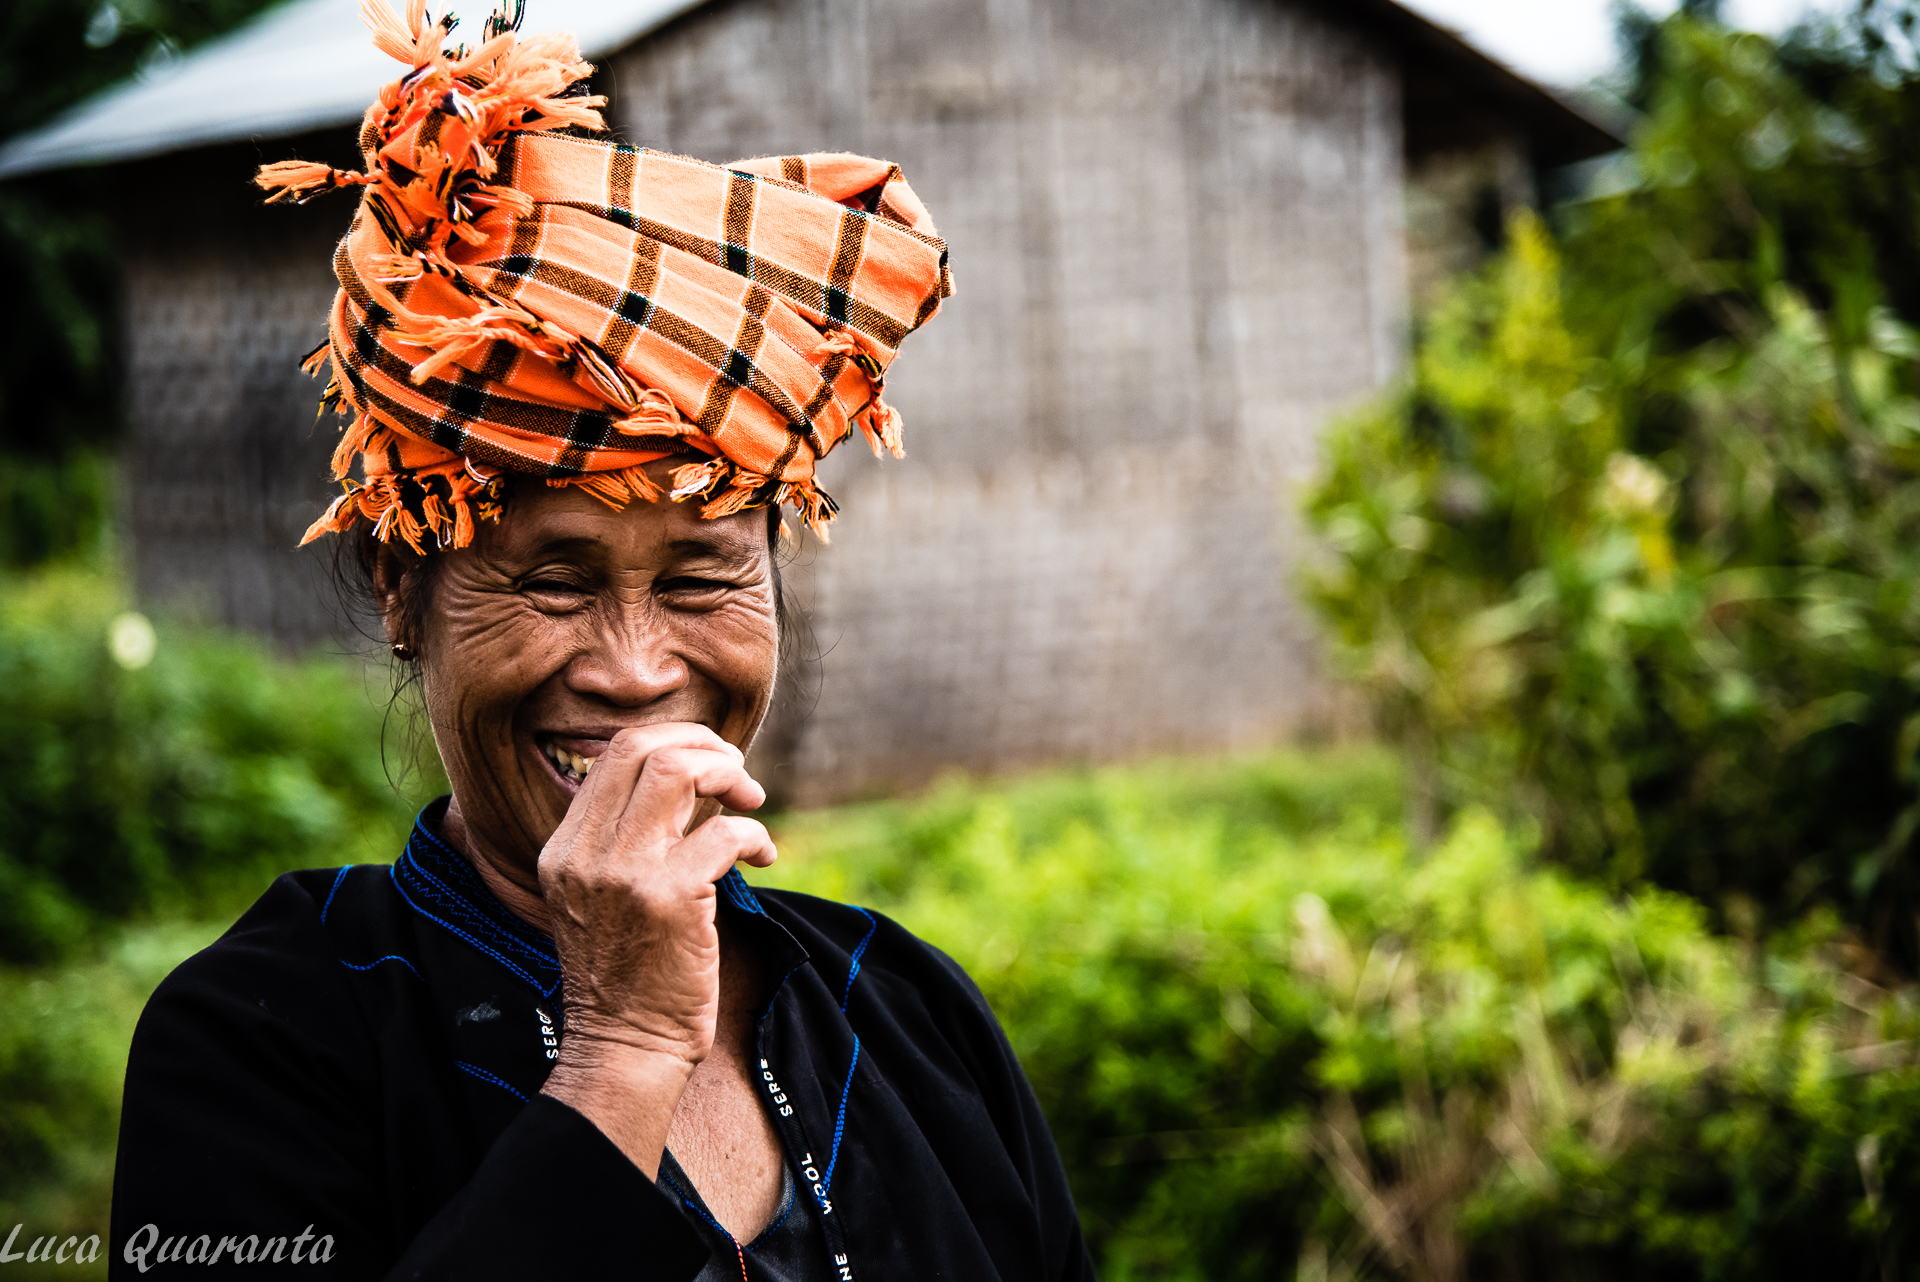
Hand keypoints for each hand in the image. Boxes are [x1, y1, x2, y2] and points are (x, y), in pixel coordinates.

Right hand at [535, 723, 774, 1174]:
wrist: (626, 1047)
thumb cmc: (629, 974)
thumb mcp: (601, 898)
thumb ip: (625, 841)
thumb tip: (691, 779)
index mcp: (564, 849)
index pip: (615, 754)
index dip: (674, 742)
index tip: (710, 763)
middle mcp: (585, 854)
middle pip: (644, 748)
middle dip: (704, 745)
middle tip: (739, 774)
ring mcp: (624, 873)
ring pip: (679, 771)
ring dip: (730, 776)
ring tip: (752, 800)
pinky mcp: (669, 898)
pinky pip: (724, 831)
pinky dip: (755, 833)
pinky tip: (763, 855)